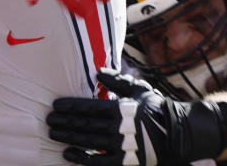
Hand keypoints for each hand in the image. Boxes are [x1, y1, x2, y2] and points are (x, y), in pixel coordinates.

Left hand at [47, 69, 226, 165]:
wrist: (179, 135)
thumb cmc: (156, 109)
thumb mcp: (139, 90)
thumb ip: (117, 82)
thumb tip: (98, 71)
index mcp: (122, 109)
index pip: (90, 107)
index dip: (70, 106)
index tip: (55, 105)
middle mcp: (119, 128)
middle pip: (85, 124)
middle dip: (64, 122)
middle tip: (47, 119)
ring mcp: (121, 147)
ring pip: (88, 141)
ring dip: (67, 137)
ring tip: (52, 133)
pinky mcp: (124, 162)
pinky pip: (98, 161)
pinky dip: (81, 157)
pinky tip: (67, 153)